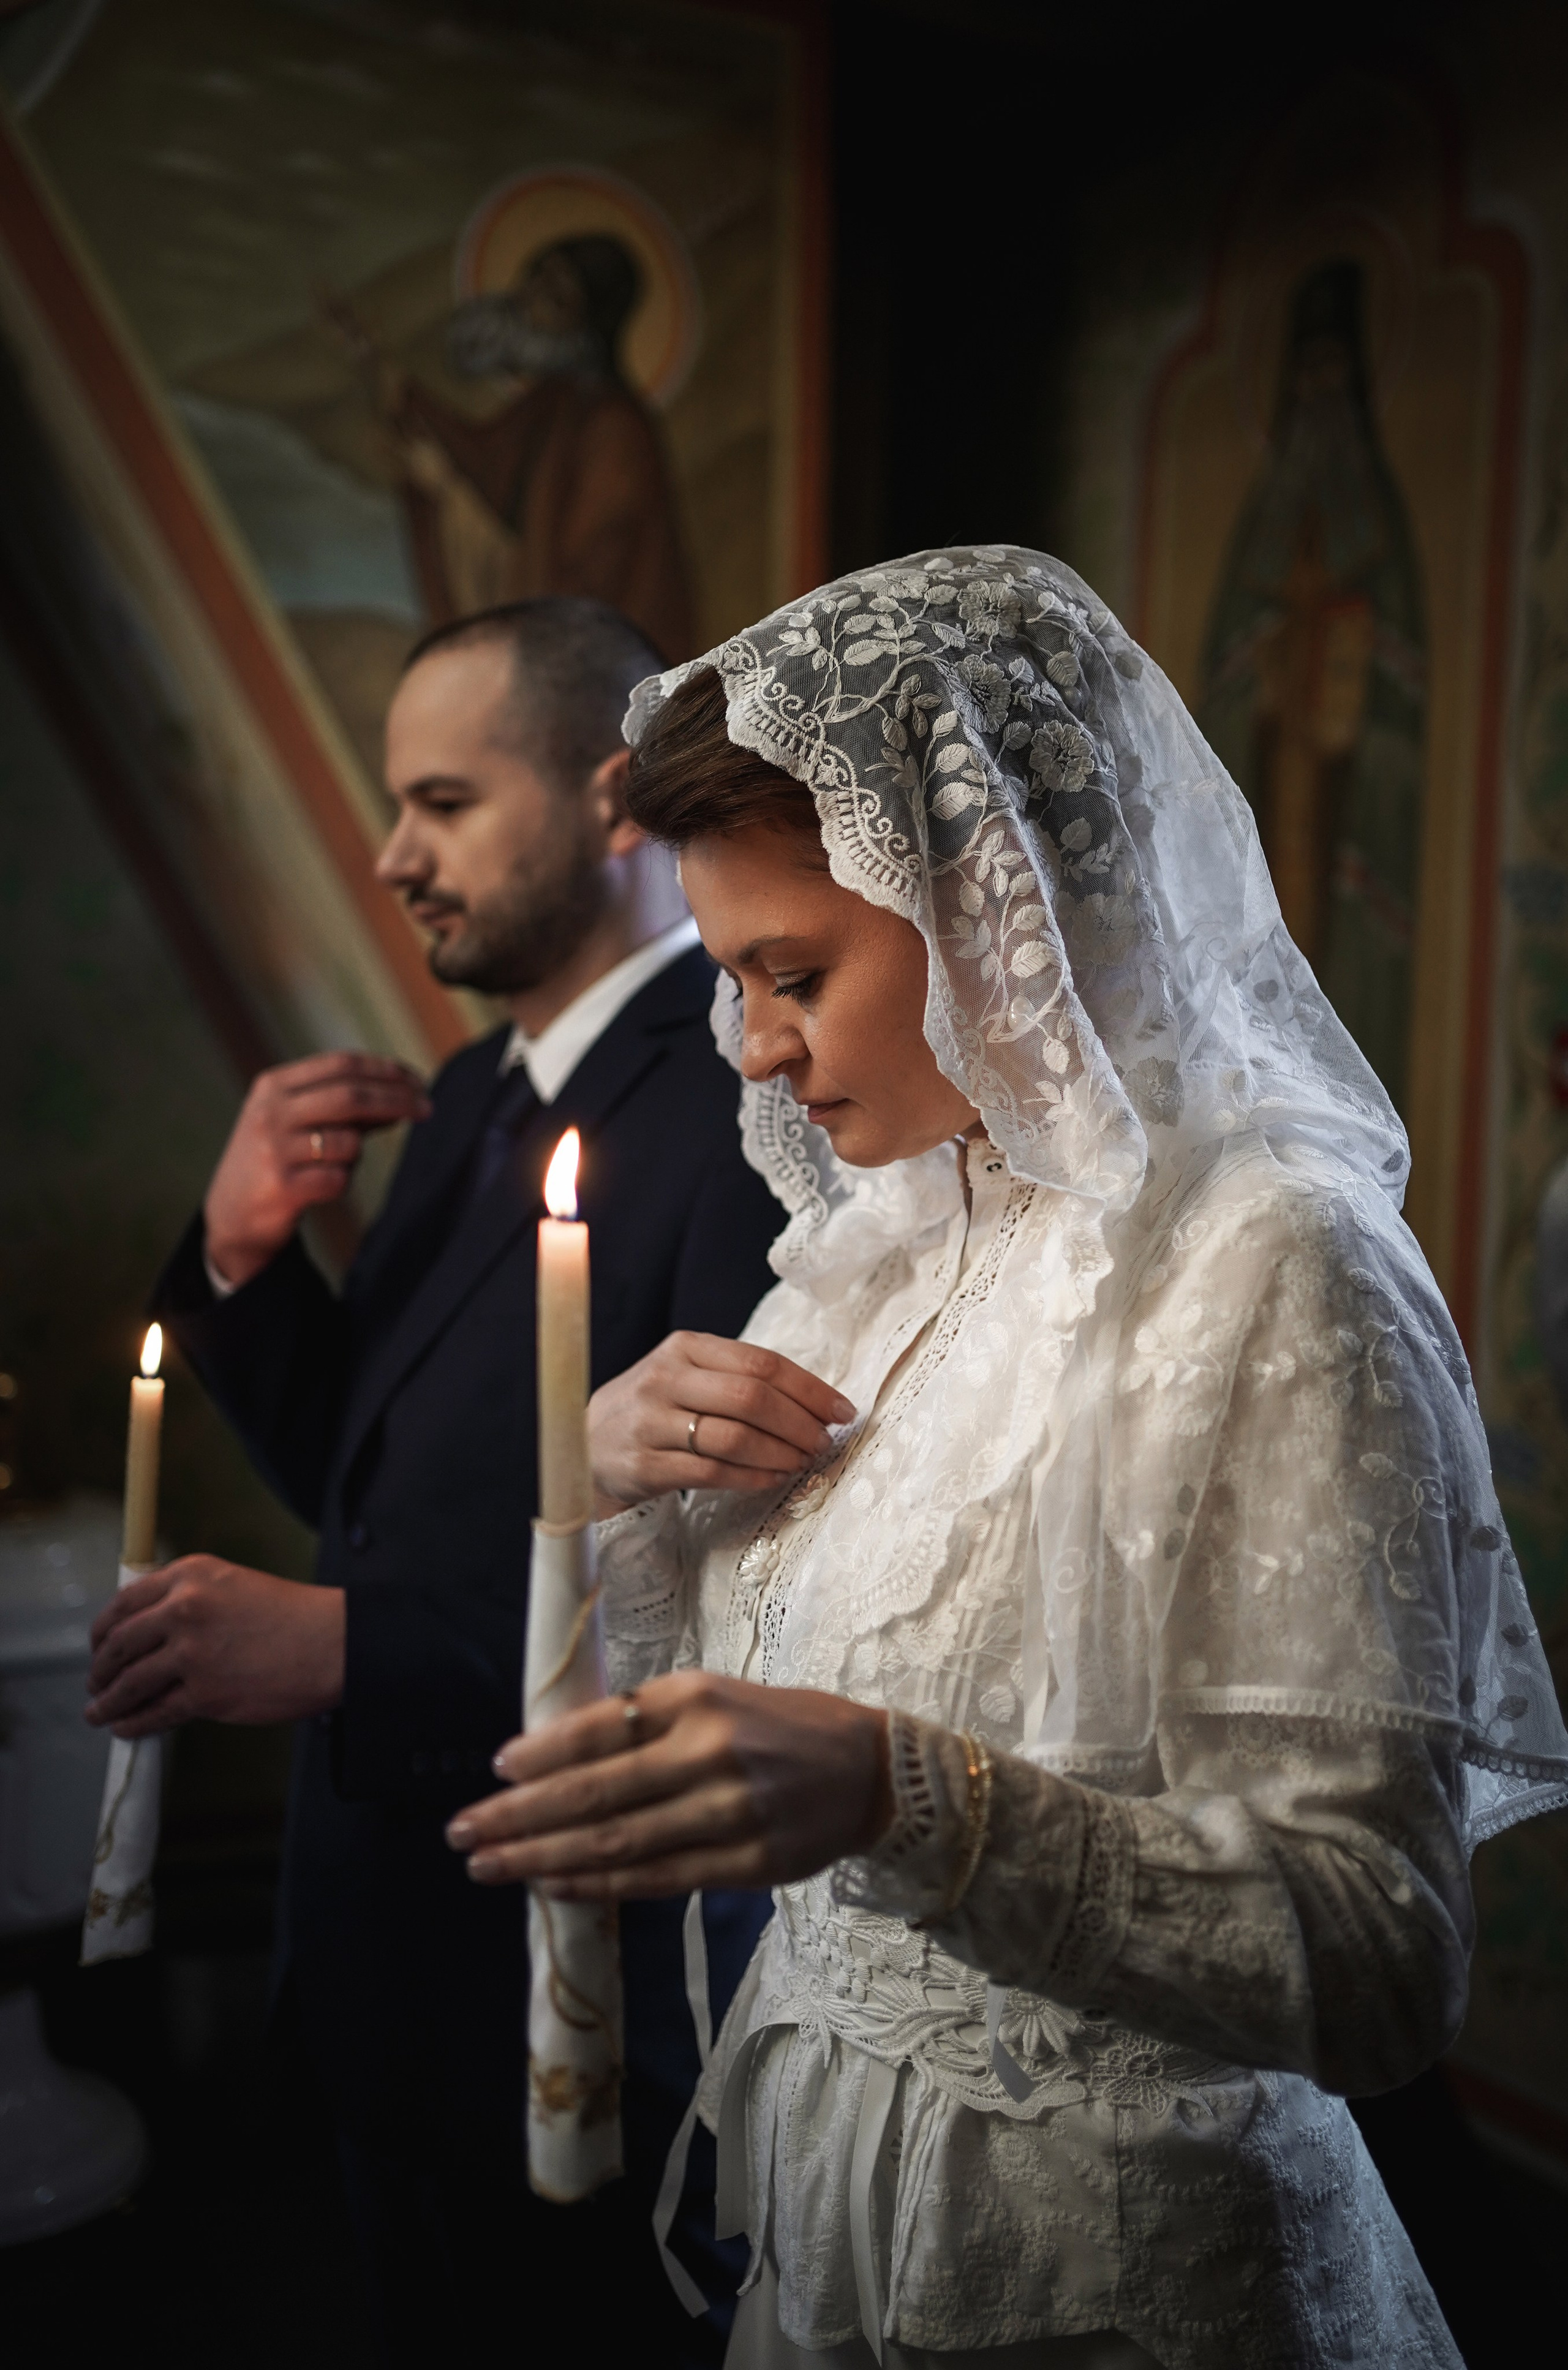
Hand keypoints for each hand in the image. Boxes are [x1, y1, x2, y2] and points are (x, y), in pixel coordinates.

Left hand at [85, 1558, 344, 1735]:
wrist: (334, 1643)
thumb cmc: (292, 1616)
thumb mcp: (234, 1584)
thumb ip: (190, 1599)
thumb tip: (146, 1634)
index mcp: (191, 1574)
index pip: (124, 1602)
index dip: (101, 1631)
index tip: (97, 1647)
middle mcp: (184, 1607)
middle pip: (118, 1643)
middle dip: (99, 1669)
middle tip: (95, 1683)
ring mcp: (192, 1652)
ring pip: (129, 1682)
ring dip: (107, 1702)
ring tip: (98, 1713)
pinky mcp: (205, 1693)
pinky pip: (154, 1712)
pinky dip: (133, 1724)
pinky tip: (126, 1728)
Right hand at [204, 1053, 429, 1288]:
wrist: (232, 1215)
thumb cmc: (279, 1159)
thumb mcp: (301, 1121)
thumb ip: (345, 1108)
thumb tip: (405, 1095)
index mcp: (275, 1085)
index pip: (342, 1064)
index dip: (386, 1070)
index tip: (418, 1082)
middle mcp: (271, 1111)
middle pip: (350, 1096)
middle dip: (397, 1100)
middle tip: (428, 1109)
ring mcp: (274, 1148)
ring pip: (349, 1142)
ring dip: (356, 1155)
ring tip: (333, 1165)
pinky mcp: (281, 1186)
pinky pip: (340, 1179)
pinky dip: (342, 1182)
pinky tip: (319, 1186)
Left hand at [446, 1672, 892, 1899]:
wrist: (871, 1770)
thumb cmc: (780, 1725)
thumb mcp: (715, 1696)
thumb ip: (646, 1721)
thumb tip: (554, 1755)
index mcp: (697, 1699)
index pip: (601, 1728)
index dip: (542, 1754)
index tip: (495, 1770)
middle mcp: (709, 1753)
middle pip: (595, 1793)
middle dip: (519, 1816)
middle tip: (462, 1831)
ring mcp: (728, 1814)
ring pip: (616, 1845)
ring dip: (542, 1858)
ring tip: (489, 1866)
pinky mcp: (746, 1866)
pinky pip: (654, 1880)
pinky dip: (596, 1886)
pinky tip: (553, 1886)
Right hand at [589, 1333, 853, 1513]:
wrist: (586, 1444)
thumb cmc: (656, 1409)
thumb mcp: (687, 1376)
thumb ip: (738, 1378)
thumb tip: (816, 1401)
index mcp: (684, 1348)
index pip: (760, 1363)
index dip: (809, 1388)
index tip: (842, 1410)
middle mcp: (664, 1379)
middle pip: (751, 1398)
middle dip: (800, 1422)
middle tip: (824, 1441)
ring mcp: (651, 1423)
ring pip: (734, 1437)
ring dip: (780, 1453)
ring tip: (804, 1462)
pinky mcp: (644, 1465)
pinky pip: (711, 1473)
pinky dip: (752, 1477)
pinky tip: (773, 1479)